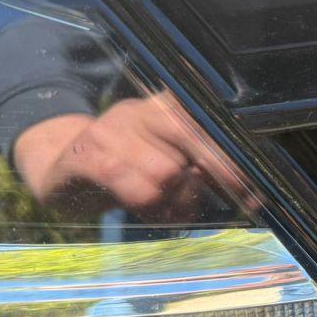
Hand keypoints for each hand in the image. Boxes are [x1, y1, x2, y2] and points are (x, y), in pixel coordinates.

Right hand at [13, 93, 254, 220]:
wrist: (59, 171)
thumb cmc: (128, 169)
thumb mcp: (168, 161)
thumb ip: (204, 169)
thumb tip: (251, 194)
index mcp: (165, 105)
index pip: (209, 121)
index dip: (235, 157)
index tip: (257, 191)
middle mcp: (140, 109)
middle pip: (192, 144)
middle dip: (212, 180)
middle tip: (221, 204)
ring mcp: (110, 130)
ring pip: (167, 173)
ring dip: (175, 203)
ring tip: (166, 210)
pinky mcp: (85, 156)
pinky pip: (135, 188)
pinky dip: (149, 208)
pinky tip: (147, 211)